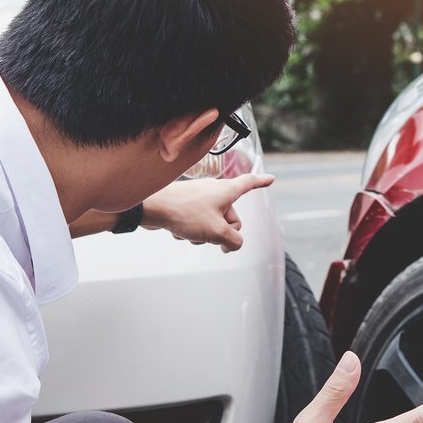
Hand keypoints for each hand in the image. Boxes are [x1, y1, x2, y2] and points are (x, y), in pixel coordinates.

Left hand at [141, 174, 274, 251]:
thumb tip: (234, 244)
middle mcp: (215, 191)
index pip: (249, 184)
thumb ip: (234, 241)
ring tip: (191, 231)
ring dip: (204, 233)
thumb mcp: (217, 232)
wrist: (152, 207)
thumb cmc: (185, 212)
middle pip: (231, 217)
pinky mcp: (186, 205)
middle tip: (213, 236)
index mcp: (226, 191)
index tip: (270, 179)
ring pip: (213, 223)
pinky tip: (180, 230)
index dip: (261, 182)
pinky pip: (197, 223)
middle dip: (223, 231)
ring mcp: (200, 198)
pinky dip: (192, 230)